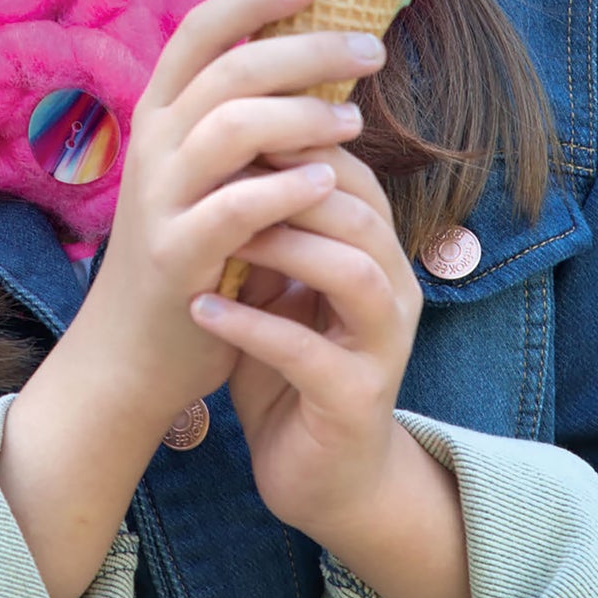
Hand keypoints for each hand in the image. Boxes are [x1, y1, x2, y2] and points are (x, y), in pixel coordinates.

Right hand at [0, 0, 389, 597]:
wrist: (134, 353)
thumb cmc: (190, 253)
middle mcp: (153, 147)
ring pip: (229, 128)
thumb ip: (244, 123)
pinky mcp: (177, 256)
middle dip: (303, 50)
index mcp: (161, 117)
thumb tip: (311, 60)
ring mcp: (160, 200)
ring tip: (354, 119)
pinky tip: (328, 182)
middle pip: (227, 69)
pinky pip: (232, 209)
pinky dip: (284, 189)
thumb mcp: (208, 176)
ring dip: (300, 114)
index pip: (199, 32)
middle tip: (371, 49)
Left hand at [189, 142, 423, 550]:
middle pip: (360, 212)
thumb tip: (221, 141)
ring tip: (221, 236)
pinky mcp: (355, 401)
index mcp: (376, 252)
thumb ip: (265, 222)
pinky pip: (308, 354)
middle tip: (222, 169)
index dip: (296, 143)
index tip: (231, 122)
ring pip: (353, 274)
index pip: (350, 174)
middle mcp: (394, 291)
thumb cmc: (289, 364)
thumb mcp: (276, 282)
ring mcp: (382, 348)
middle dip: (291, 184)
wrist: (319, 475)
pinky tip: (203, 310)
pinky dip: (253, 327)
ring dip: (285, 247)